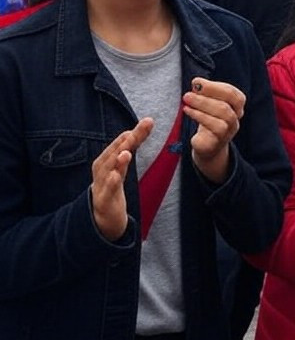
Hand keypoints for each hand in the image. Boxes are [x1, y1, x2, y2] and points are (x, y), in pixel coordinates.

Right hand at [91, 117, 153, 241]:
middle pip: (116, 152)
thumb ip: (132, 146)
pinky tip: (115, 175)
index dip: (135, 133)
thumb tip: (145, 123)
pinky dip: (110, 183)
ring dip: (117, 161)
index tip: (148, 122)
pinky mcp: (103, 200)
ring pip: (109, 170)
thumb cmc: (111, 187)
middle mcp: (102, 169)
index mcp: (106, 160)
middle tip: (139, 129)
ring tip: (126, 152)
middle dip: (128, 141)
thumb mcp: (123, 165)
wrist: (101, 217)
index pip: (122, 143)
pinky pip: (107, 191)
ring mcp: (101, 185)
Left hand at [183, 78, 245, 183]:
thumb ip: (205, 93)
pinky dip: (198, 116)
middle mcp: (235, 120)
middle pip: (226, 105)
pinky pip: (212, 128)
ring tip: (186, 98)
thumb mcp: (209, 104)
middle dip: (207, 95)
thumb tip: (196, 83)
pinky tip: (187, 110)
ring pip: (222, 115)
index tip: (196, 82)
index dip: (215, 87)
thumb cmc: (209, 119)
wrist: (208, 147)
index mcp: (236, 107)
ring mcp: (227, 133)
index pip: (232, 94)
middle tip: (189, 91)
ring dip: (202, 104)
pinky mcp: (216, 143)